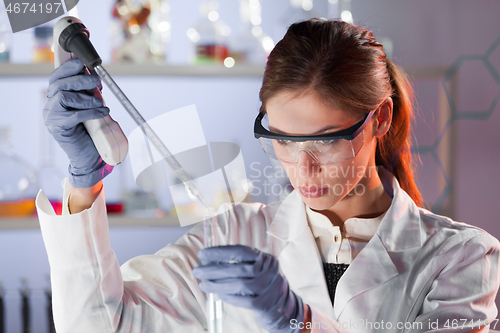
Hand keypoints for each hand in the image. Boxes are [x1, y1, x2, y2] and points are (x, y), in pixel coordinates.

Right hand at [43, 58, 112, 187]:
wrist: (88, 157)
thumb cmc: (90, 131)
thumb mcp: (90, 108)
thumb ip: (89, 94)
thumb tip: (96, 78)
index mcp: (56, 97)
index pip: (57, 77)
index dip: (69, 68)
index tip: (83, 63)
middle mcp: (50, 105)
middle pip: (60, 84)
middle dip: (79, 79)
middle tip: (96, 81)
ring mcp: (52, 117)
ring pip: (64, 96)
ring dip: (86, 97)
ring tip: (101, 103)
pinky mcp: (58, 128)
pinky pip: (74, 114)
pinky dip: (91, 111)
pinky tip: (103, 111)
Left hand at [192, 245, 305, 332]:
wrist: (285, 308)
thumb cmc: (263, 286)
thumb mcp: (257, 270)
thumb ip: (239, 265)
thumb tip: (209, 262)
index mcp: (265, 258)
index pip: (240, 251)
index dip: (220, 252)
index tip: (202, 254)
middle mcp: (270, 270)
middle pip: (238, 268)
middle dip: (214, 270)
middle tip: (197, 271)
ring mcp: (270, 287)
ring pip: (240, 285)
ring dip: (218, 285)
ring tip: (203, 285)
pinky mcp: (267, 303)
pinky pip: (244, 300)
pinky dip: (230, 298)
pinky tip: (220, 296)